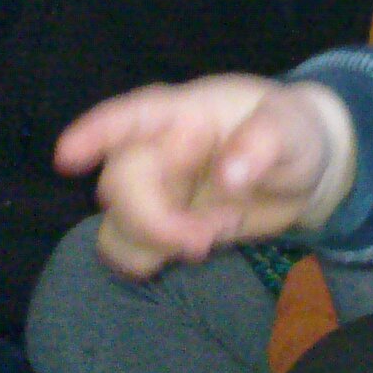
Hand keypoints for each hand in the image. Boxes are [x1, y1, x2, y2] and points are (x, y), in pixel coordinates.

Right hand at [51, 75, 355, 278]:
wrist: (304, 170)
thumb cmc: (293, 132)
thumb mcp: (291, 129)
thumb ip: (262, 143)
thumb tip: (228, 176)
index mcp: (182, 113)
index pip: (131, 115)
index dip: (95, 132)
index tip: (67, 157)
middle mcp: (156, 149)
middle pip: (120, 185)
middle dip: (153, 220)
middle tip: (206, 238)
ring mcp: (153, 190)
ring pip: (114, 224)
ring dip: (151, 244)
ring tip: (209, 237)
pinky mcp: (158, 226)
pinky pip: (127, 250)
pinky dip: (153, 259)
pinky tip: (200, 244)